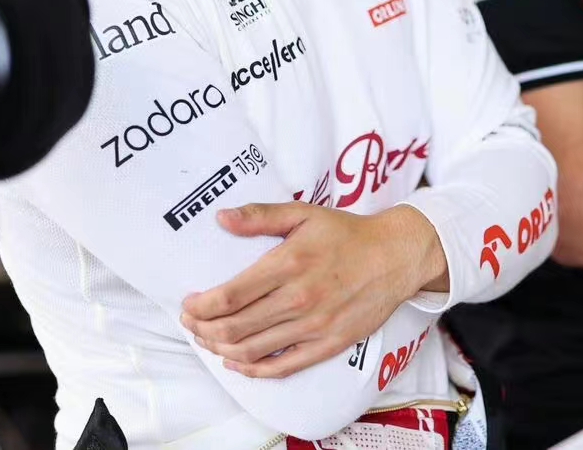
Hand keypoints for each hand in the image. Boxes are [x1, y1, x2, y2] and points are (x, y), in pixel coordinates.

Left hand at [180, 203, 445, 378]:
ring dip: (221, 349)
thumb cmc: (346, 234)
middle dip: (203, 329)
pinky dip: (254, 370)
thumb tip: (221, 218)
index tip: (187, 304)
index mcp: (288, 264)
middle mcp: (299, 299)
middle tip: (190, 324)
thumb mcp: (303, 214)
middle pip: (235, 327)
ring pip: (253, 350)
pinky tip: (237, 362)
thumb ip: (260, 216)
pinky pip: (283, 366)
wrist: (395, 257)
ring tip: (208, 340)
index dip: (200, 306)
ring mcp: (314, 326)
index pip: (229, 297)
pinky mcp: (328, 345)